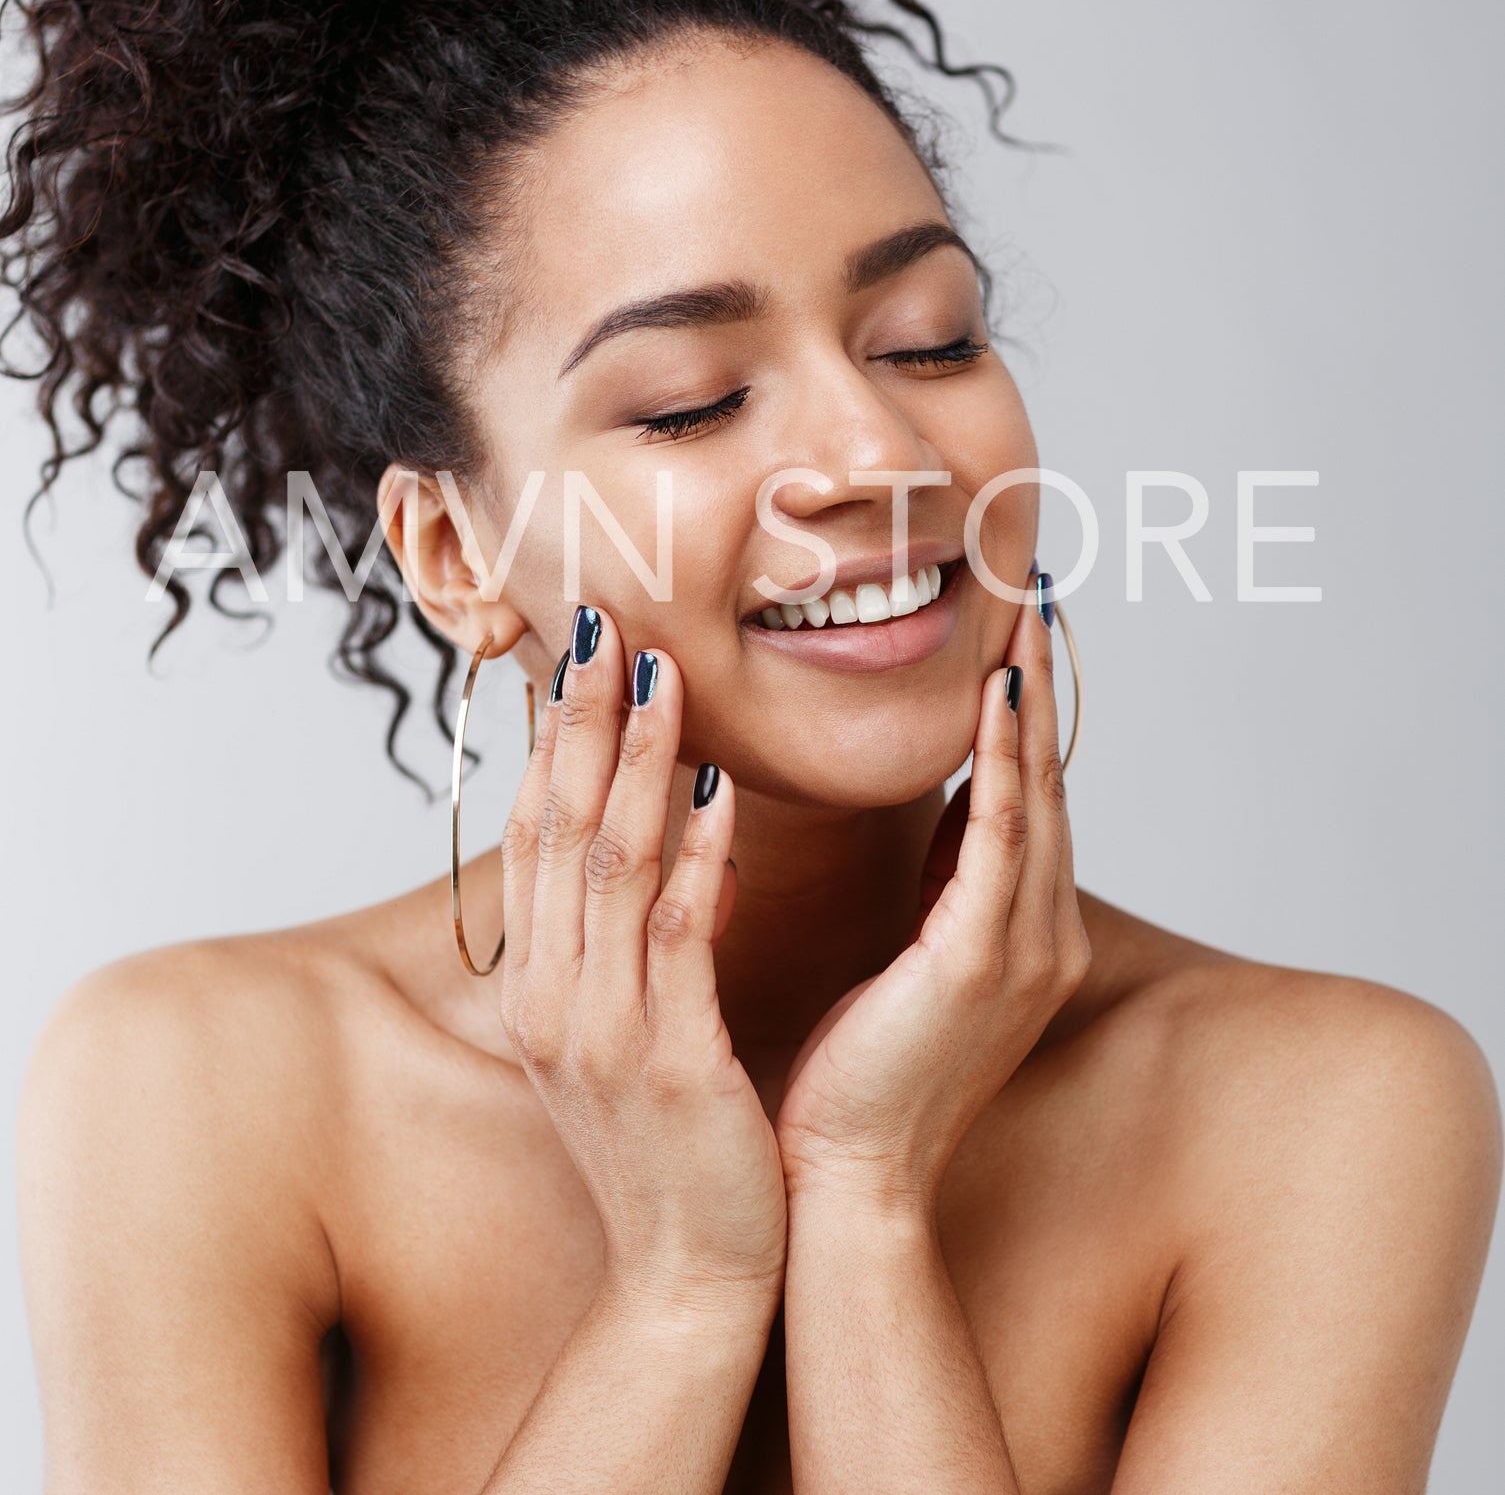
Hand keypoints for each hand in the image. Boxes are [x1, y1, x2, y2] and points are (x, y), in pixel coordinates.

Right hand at [498, 606, 787, 1310]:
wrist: (689, 1277)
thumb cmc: (670, 1148)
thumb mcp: (630, 1030)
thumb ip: (638, 936)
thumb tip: (676, 840)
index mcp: (542, 985)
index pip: (535, 834)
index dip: (554, 739)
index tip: (580, 653)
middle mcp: (553, 997)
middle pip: (557, 827)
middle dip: (580, 719)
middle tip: (600, 621)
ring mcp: (602, 1030)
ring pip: (609, 865)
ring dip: (636, 761)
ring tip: (660, 673)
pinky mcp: (666, 1063)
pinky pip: (677, 939)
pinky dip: (695, 858)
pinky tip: (722, 792)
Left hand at [773, 590, 1089, 1209]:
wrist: (847, 1183)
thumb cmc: (858, 1076)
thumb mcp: (908, 961)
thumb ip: (932, 890)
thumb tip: (932, 816)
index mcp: (1020, 938)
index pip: (1025, 802)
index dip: (1022, 718)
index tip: (1013, 636)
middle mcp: (1042, 937)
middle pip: (1043, 783)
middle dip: (1036, 688)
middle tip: (1032, 595)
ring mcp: (1023, 952)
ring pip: (1032, 797)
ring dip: (1027, 704)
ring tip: (1022, 618)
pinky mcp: (981, 965)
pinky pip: (1000, 841)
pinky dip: (1004, 765)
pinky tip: (998, 701)